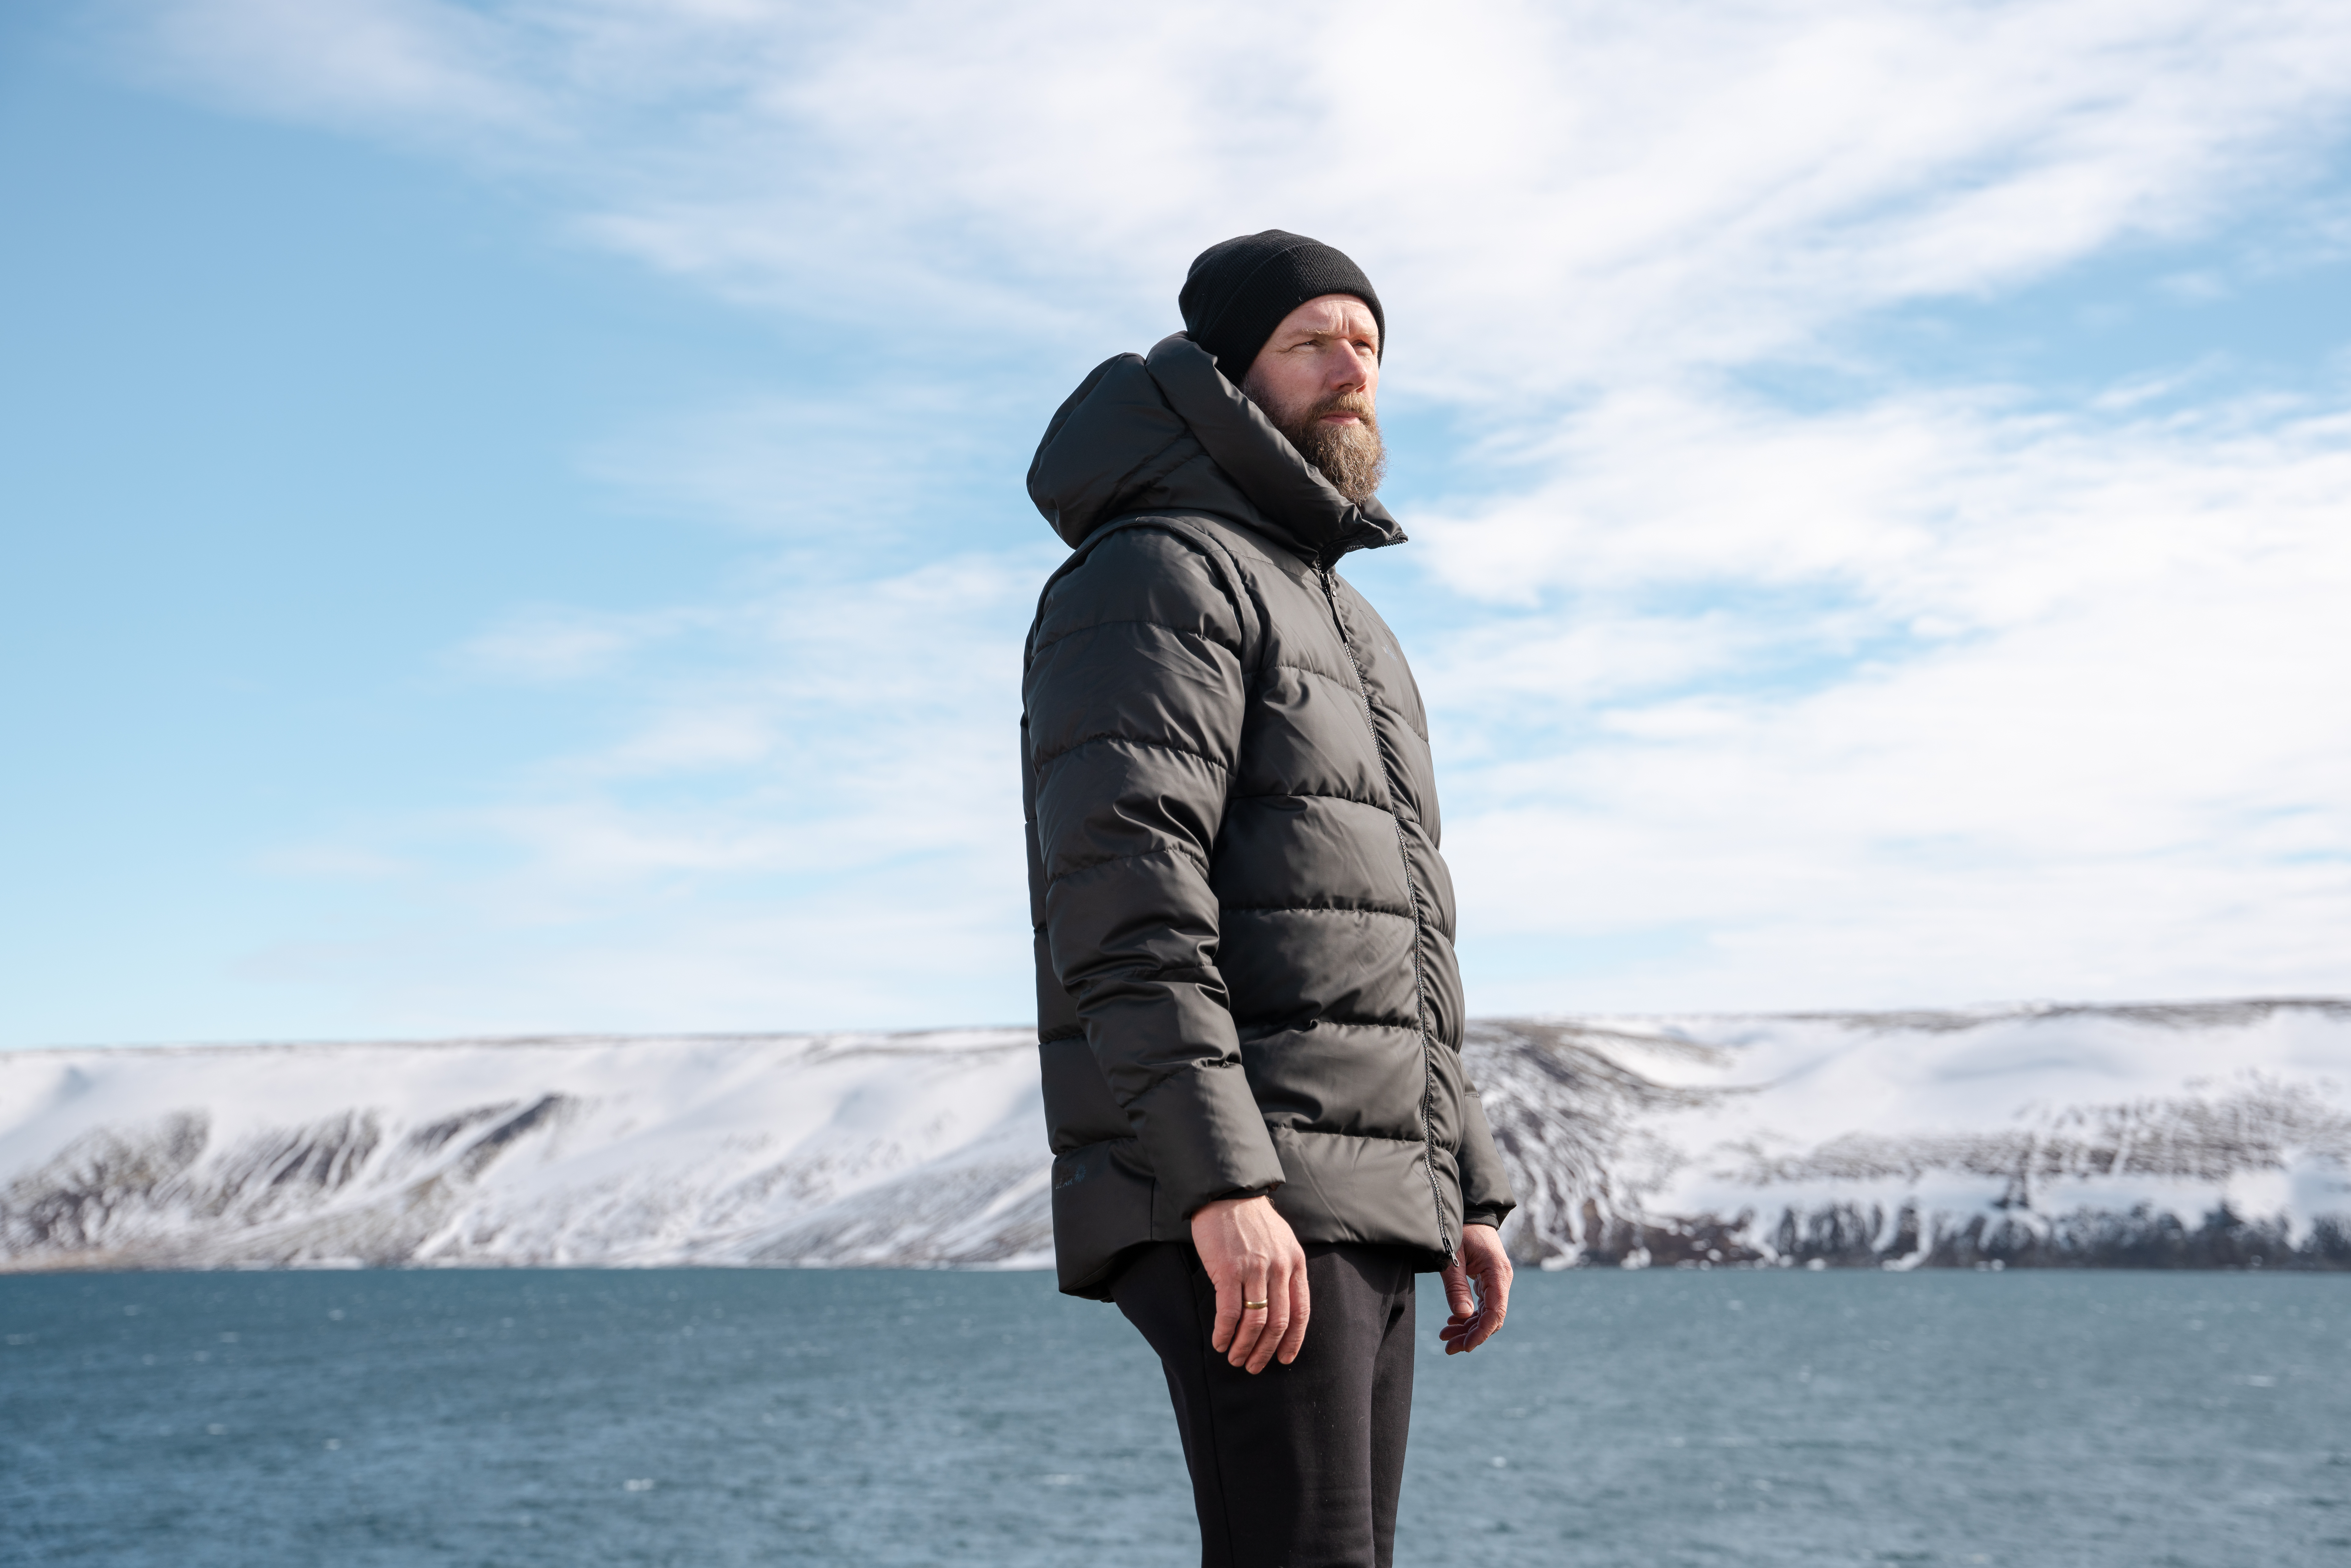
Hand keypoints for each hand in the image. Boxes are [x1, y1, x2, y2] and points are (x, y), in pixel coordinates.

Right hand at [1189, 1195, 1309, 1373]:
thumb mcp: (1281, 1241)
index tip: (1284, 1359)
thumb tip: (1282, 1304)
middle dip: (1266, 1350)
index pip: (1301, 1312)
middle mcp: (1279, 1268)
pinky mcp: (1229, 1270)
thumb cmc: (1252, 1220)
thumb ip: (1285, 1270)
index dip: (1293, 1341)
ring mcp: (1255, 1270)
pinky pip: (1229, 1312)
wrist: (1227, 1194)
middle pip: (1278, 1322)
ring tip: (1234, 1358)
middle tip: (1253, 1366)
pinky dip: (1224, 1332)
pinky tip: (1219, 1341)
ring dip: (1244, 1346)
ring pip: (1255, 1322)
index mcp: (1295, 1263)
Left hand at [1438, 1223, 1511, 1354]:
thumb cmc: (1460, 1230)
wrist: (1471, 1213)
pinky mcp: (1488, 1282)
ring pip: (1485, 1314)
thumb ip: (1456, 1286)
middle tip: (1449, 1348)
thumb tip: (1463, 1316)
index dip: (1482, 1332)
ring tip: (1446, 1339)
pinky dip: (1468, 1316)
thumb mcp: (1452, 1256)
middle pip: (1491, 1317)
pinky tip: (1452, 1324)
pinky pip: (1481, 1305)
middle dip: (1471, 1335)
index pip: (1495, 1311)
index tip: (1466, 1347)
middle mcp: (1501, 1280)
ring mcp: (1496, 1281)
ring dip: (1467, 1328)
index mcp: (1498, 1273)